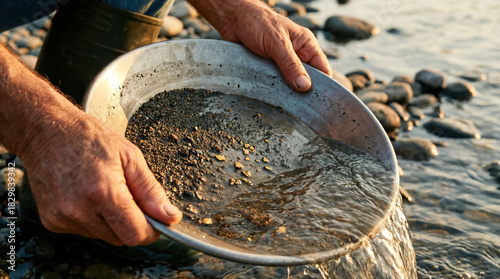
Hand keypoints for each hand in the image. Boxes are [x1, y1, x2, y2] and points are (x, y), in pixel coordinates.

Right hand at [20, 112, 181, 245]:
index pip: (134, 234)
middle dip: (131, 223)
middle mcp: (79, 210)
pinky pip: (85, 231)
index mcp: (102, 192)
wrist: (45, 131)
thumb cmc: (88, 138)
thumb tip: (170, 217)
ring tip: (104, 190)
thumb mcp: (130, 156)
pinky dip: (92, 219)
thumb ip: (151, 191)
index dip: (151, 231)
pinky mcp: (52, 221)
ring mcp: (62, 218)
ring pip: (103, 236)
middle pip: (120, 238)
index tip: (157, 221)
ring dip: (111, 221)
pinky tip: (87, 195)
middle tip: (128, 195)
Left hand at [189, 0, 332, 91]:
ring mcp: (281, 66)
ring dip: (284, 95)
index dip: (323, 87)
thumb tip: (304, 86)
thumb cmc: (257, 22)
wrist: (232, 19)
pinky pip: (272, 87)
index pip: (323, 71)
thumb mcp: (277, 42)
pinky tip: (268, 100)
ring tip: (282, 105)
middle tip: (298, 108)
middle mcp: (296, 57)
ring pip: (288, 87)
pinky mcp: (266, 72)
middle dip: (302, 94)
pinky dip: (271, 93)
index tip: (319, 104)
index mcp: (306, 46)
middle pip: (306, 83)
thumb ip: (291, 64)